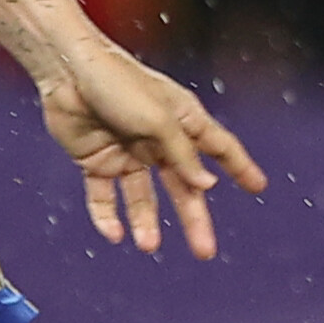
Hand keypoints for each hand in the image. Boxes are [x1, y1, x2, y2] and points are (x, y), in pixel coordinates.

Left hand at [35, 41, 264, 258]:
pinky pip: (103, 195)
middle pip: (182, 186)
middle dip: (193, 217)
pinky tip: (114, 233)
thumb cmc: (116, 84)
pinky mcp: (95, 160)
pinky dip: (106, 215)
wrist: (65, 72)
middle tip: (205, 250)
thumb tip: (207, 186)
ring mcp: (126, 152)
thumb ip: (182, 154)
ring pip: (142, 196)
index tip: (258, 187)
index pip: (219, 148)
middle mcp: (158, 140)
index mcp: (182, 121)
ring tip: (148, 245)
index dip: (240, 167)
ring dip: (146, 221)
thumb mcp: (158, 120)